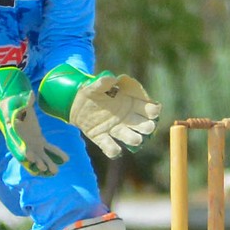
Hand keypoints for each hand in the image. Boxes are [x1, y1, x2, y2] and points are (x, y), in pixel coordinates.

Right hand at [0, 67, 68, 176]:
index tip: (30, 159)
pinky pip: (49, 148)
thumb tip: (31, 95)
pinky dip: (57, 152)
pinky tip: (66, 159)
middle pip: (30, 154)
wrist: (11, 106)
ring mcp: (31, 142)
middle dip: (37, 161)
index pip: (19, 146)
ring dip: (48, 162)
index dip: (25, 152)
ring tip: (55, 171)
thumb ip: (23, 103)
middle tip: (43, 169)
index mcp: (15, 134)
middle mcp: (23, 141)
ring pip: (41, 154)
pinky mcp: (39, 140)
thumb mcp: (16, 103)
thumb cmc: (12, 105)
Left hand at [38, 64, 160, 158]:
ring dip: (134, 139)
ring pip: (131, 138)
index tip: (154, 110)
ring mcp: (116, 130)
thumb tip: (112, 79)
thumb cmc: (91, 92)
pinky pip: (110, 147)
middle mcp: (127, 119)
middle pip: (144, 125)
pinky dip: (113, 150)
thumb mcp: (96, 86)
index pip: (149, 109)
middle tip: (147, 126)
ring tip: (136, 140)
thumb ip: (104, 83)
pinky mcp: (102, 138)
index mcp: (131, 104)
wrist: (75, 104)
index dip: (154, 110)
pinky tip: (115, 150)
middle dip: (148, 127)